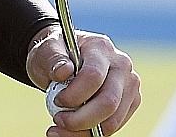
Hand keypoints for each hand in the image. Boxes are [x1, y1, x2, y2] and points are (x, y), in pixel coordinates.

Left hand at [25, 25, 141, 135]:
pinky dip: (91, 134)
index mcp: (100, 47)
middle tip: (58, 120)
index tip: (57, 100)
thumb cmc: (55, 56)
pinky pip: (113, 126)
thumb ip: (52, 59)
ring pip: (113, 120)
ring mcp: (129, 85)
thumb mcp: (45, 51)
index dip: (74, 95)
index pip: (93, 76)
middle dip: (81, 119)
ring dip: (85, 132)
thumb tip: (63, 71)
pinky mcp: (129, 103)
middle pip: (108, 102)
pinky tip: (72, 132)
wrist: (65, 63)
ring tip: (60, 129)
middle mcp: (121, 65)